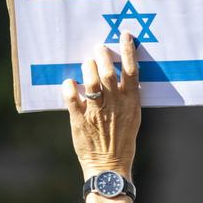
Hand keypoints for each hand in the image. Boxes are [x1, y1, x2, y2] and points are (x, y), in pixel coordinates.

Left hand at [62, 31, 140, 181]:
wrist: (109, 166)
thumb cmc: (122, 140)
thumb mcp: (133, 117)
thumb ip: (127, 96)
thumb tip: (119, 74)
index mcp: (131, 103)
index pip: (131, 71)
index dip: (128, 51)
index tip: (124, 36)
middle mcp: (114, 105)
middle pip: (108, 72)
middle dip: (102, 55)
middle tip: (98, 48)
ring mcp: (96, 112)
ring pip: (91, 82)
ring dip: (87, 68)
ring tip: (87, 63)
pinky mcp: (79, 120)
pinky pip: (72, 98)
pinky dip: (69, 87)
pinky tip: (69, 83)